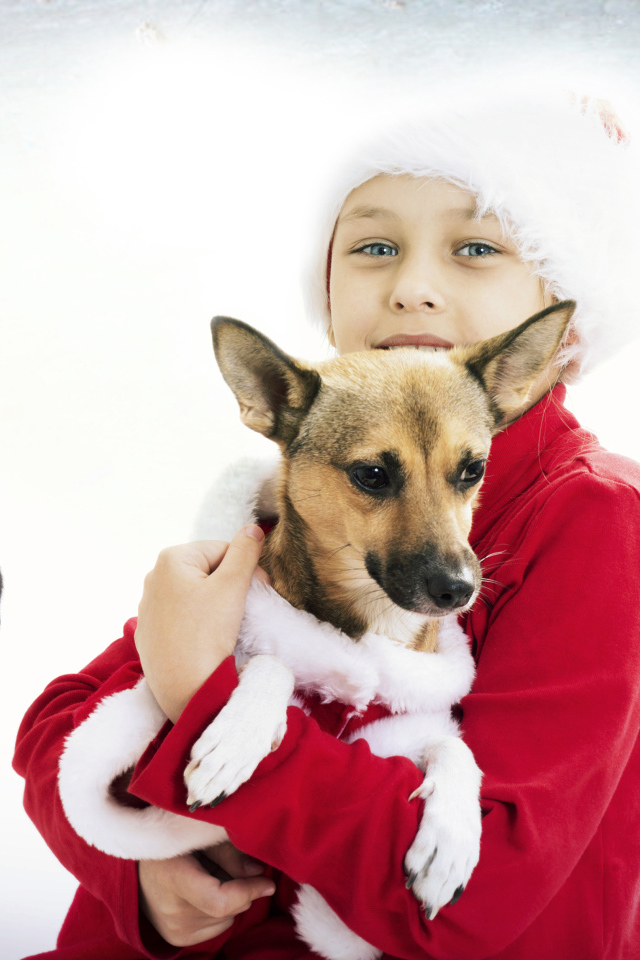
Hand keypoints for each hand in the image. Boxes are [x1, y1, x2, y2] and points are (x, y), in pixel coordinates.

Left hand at [135, 527, 266, 721]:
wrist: (184, 689)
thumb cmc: (207, 633)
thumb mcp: (232, 586)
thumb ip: (245, 552)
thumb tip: (253, 527)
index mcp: (170, 559)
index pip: (222, 548)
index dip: (246, 567)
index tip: (260, 589)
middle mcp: (153, 577)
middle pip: (207, 570)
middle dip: (230, 584)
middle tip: (245, 608)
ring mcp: (148, 607)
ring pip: (195, 593)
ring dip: (216, 602)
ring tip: (227, 625)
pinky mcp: (149, 632)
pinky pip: (182, 616)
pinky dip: (199, 621)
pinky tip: (207, 638)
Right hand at [138, 842, 274, 946]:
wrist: (140, 863)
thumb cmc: (173, 839)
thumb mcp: (199, 834)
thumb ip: (228, 853)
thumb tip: (259, 872)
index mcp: (175, 879)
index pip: (220, 900)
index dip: (249, 890)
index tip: (268, 880)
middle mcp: (172, 911)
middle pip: (228, 908)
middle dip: (241, 888)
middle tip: (226, 864)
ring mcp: (174, 930)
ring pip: (227, 918)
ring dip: (230, 899)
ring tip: (210, 875)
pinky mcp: (178, 939)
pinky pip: (218, 927)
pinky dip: (221, 910)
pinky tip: (205, 890)